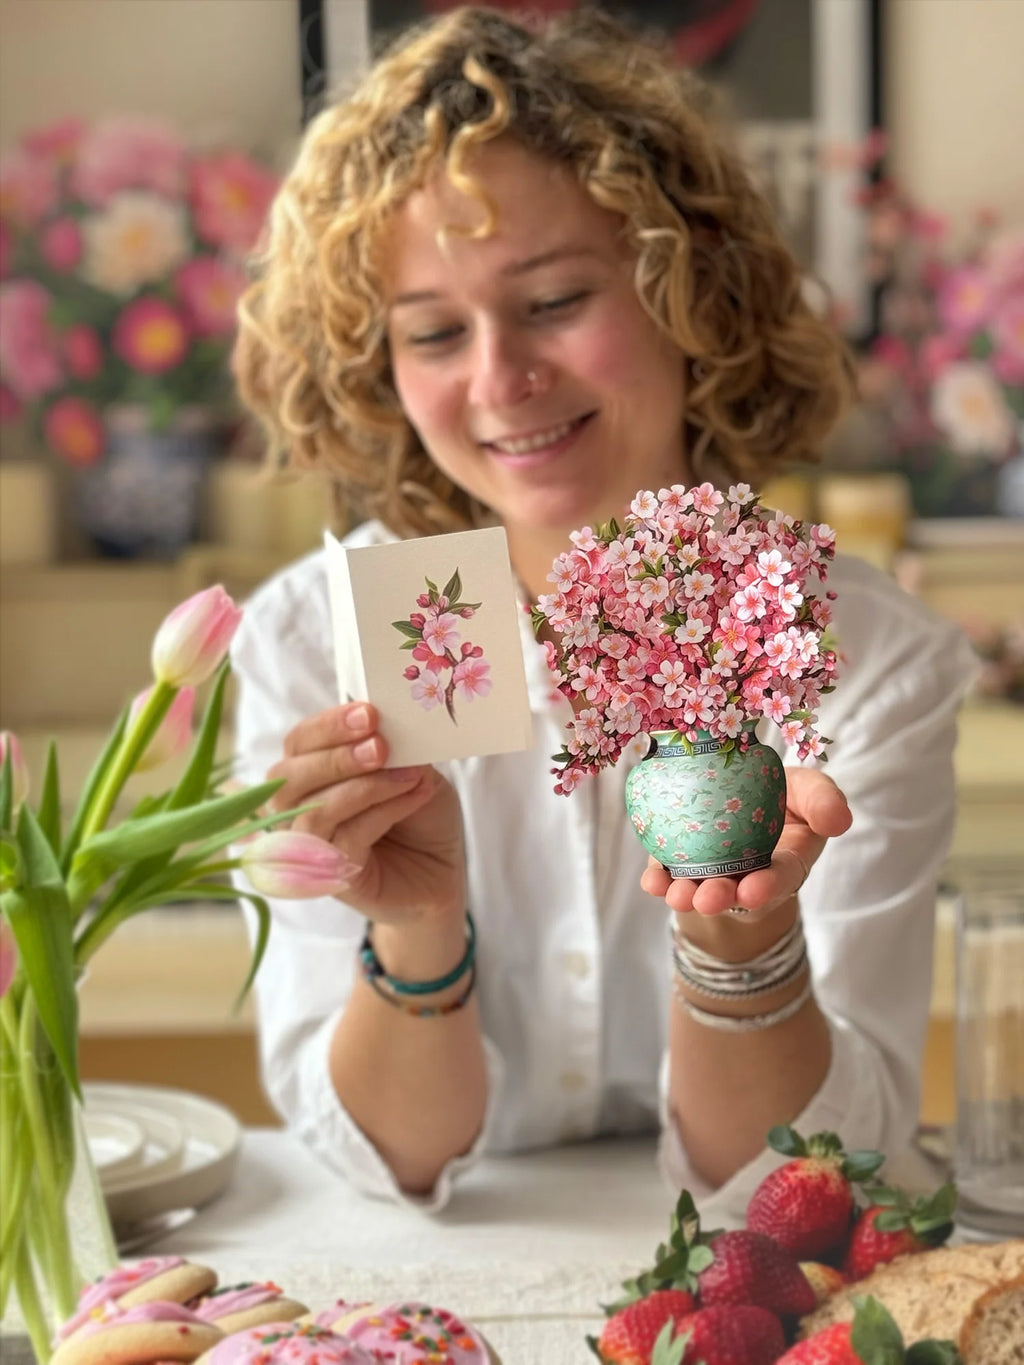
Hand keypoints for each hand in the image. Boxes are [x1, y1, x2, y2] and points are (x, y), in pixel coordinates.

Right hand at [266, 701, 464, 924]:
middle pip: (288, 778)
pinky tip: (413, 796)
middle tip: (380, 746)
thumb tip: (389, 727)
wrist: (442, 873)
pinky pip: (346, 838)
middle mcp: (298, 810)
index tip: (367, 713)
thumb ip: (396, 750)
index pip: (299, 743)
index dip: (328, 725)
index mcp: (311, 774)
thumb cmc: (421, 819)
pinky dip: (382, 811)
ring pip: (314, 811)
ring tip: (407, 775)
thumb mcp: (414, 771)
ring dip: (363, 786)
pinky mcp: (331, 877)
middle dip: (336, 757)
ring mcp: (310, 847)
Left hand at [640, 767, 852, 919]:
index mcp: (788, 860)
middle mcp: (751, 873)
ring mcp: (716, 871)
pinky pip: (670, 874)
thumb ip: (824, 801)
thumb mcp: (810, 791)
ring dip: (689, 895)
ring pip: (701, 888)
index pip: (781, 877)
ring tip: (678, 896)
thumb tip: (838, 821)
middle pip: (736, 891)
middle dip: (721, 897)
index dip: (769, 887)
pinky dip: (659, 880)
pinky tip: (651, 882)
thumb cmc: (783, 794)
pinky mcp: (683, 863)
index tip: (753, 893)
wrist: (744, 790)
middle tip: (707, 899)